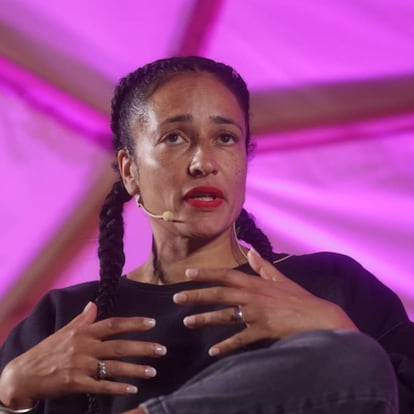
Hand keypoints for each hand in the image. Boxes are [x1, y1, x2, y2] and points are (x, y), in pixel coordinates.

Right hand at [0, 302, 166, 408]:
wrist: (23, 373)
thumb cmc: (47, 350)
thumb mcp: (64, 330)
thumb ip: (82, 318)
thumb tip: (94, 304)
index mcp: (83, 331)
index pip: (113, 324)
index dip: (134, 323)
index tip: (152, 323)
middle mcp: (84, 346)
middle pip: (119, 346)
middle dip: (143, 348)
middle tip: (162, 349)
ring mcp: (80, 366)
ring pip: (114, 367)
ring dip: (135, 369)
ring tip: (153, 370)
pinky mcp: (76, 383)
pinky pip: (101, 386)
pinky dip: (118, 387)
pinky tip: (133, 388)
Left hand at [173, 249, 357, 355]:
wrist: (319, 316)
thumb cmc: (299, 298)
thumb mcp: (281, 278)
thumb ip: (263, 266)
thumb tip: (251, 251)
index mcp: (255, 283)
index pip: (226, 275)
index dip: (206, 274)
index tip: (188, 273)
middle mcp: (252, 296)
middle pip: (219, 294)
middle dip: (197, 295)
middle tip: (177, 298)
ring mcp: (256, 313)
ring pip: (225, 315)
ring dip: (205, 318)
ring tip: (187, 321)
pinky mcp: (263, 330)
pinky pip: (241, 339)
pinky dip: (226, 346)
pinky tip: (212, 351)